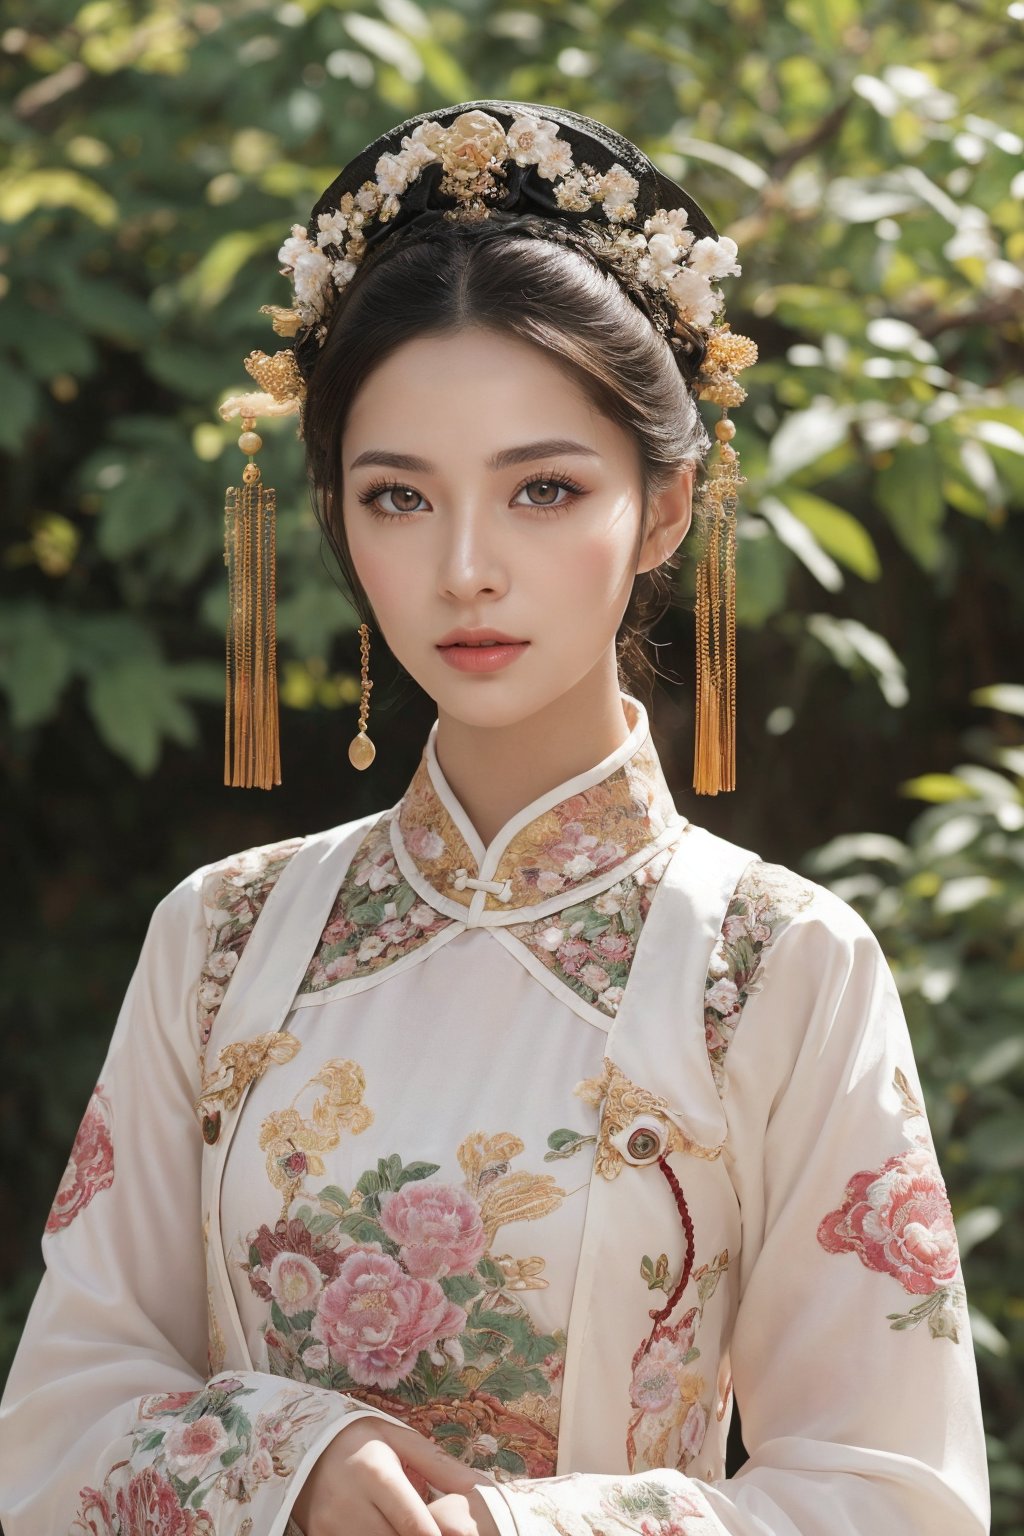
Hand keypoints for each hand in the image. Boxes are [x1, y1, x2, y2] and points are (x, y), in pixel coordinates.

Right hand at [290, 1415, 498, 1535]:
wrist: (300, 1446)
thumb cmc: (357, 1440)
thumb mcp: (396, 1437)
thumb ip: (435, 1462)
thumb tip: (474, 1485)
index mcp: (373, 1473)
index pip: (413, 1523)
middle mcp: (348, 1504)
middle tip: (435, 1530)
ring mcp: (329, 1528)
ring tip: (412, 1528)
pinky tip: (388, 1531)